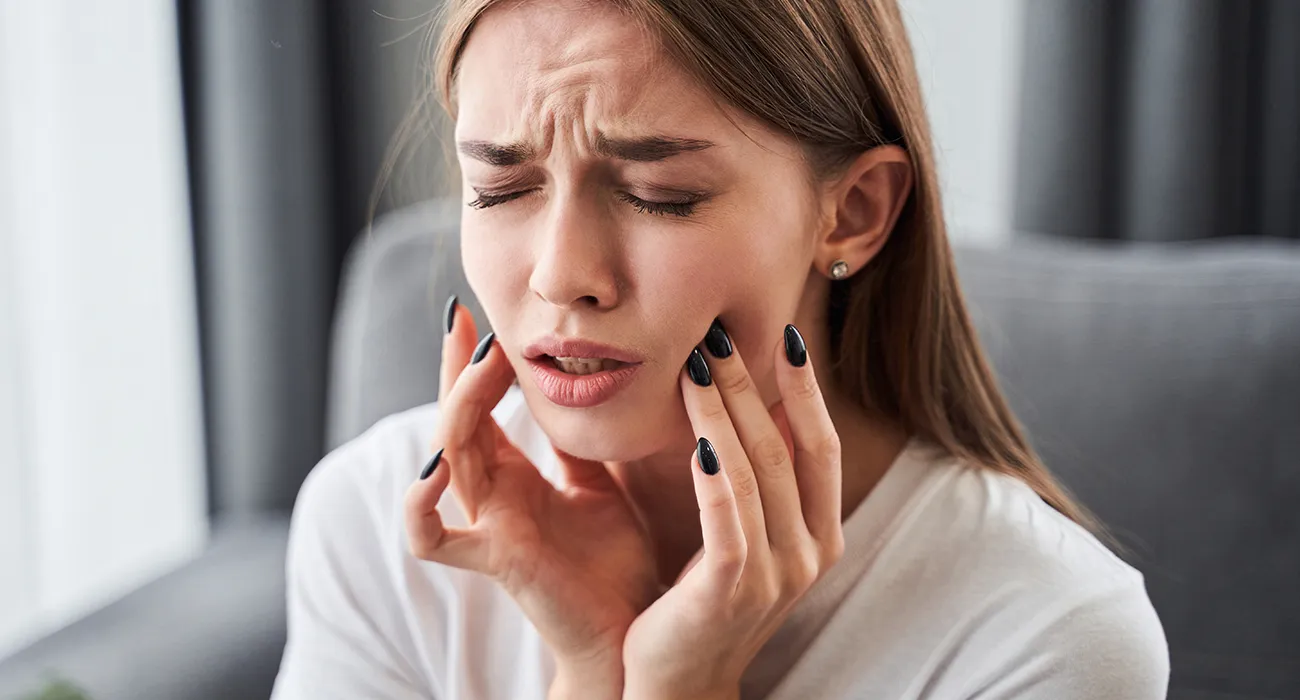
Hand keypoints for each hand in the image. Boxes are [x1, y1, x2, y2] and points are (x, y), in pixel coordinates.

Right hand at [404, 302, 660, 695]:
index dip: (472, 362)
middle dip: (457, 370)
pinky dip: (420, 505)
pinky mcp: (494, 559)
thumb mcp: (602, 482)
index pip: (479, 406)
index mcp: (514, 477)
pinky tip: (435, 468)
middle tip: (469, 322)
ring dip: (457, 408)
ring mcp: (487, 526)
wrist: (632, 632)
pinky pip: (432, 537)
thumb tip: (588, 380)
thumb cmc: (615, 563)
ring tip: (480, 367)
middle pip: (455, 420)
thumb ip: (581, 442)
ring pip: (447, 457)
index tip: (475, 313)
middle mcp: (492, 497)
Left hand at [622, 323, 844, 699]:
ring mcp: (777, 574)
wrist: (676, 683)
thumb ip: (753, 483)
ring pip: (755, 471)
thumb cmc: (702, 601)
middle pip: (786, 447)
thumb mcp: (744, 538)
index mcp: (820, 535)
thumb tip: (740, 405)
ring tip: (697, 363)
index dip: (807, 389)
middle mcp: (810, 553)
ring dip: (724, 410)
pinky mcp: (733, 589)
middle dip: (754, 385)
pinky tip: (694, 437)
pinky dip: (714, 471)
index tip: (786, 335)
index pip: (822, 446)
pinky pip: (727, 515)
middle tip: (721, 333)